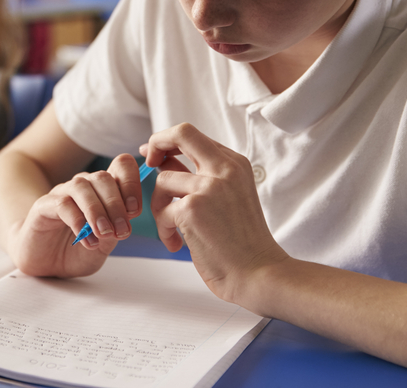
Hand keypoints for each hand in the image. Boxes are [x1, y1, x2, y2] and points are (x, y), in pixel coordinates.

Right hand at [11, 154, 145, 277]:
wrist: (45, 265)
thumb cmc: (76, 251)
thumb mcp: (105, 244)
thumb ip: (117, 230)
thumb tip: (128, 219)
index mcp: (102, 191)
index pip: (121, 166)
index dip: (132, 182)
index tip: (135, 210)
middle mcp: (83, 187)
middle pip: (103, 177)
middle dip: (117, 204)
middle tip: (122, 231)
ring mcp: (62, 194)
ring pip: (82, 186)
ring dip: (98, 210)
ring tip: (105, 233)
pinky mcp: (43, 206)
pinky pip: (62, 204)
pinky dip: (78, 222)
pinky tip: (87, 241)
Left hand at [144, 123, 287, 304]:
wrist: (259, 273)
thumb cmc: (241, 242)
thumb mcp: (227, 197)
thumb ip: (199, 176)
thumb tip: (163, 160)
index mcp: (235, 164)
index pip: (194, 136)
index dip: (168, 142)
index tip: (154, 156)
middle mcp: (225, 169)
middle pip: (180, 133)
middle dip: (156, 143)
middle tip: (147, 163)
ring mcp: (209, 187)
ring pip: (162, 181)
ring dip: (159, 208)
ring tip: (172, 231)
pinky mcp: (193, 208)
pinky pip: (162, 211)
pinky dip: (163, 230)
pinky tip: (176, 245)